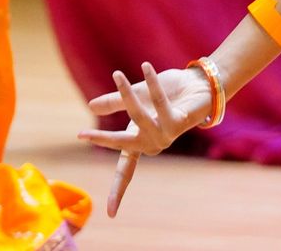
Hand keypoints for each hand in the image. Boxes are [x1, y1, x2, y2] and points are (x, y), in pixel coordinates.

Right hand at [77, 63, 213, 216]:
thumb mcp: (137, 96)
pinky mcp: (179, 121)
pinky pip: (159, 101)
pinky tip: (147, 67)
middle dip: (104, 140)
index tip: (110, 213)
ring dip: (128, 93)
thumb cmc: (169, 91)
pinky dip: (152, 83)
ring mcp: (167, 134)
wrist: (198, 82)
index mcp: (142, 141)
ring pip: (139, 117)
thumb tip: (91, 106)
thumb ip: (116, 102)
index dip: (118, 189)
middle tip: (82, 135)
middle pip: (124, 147)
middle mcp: (154, 142)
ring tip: (118, 74)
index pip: (127, 169)